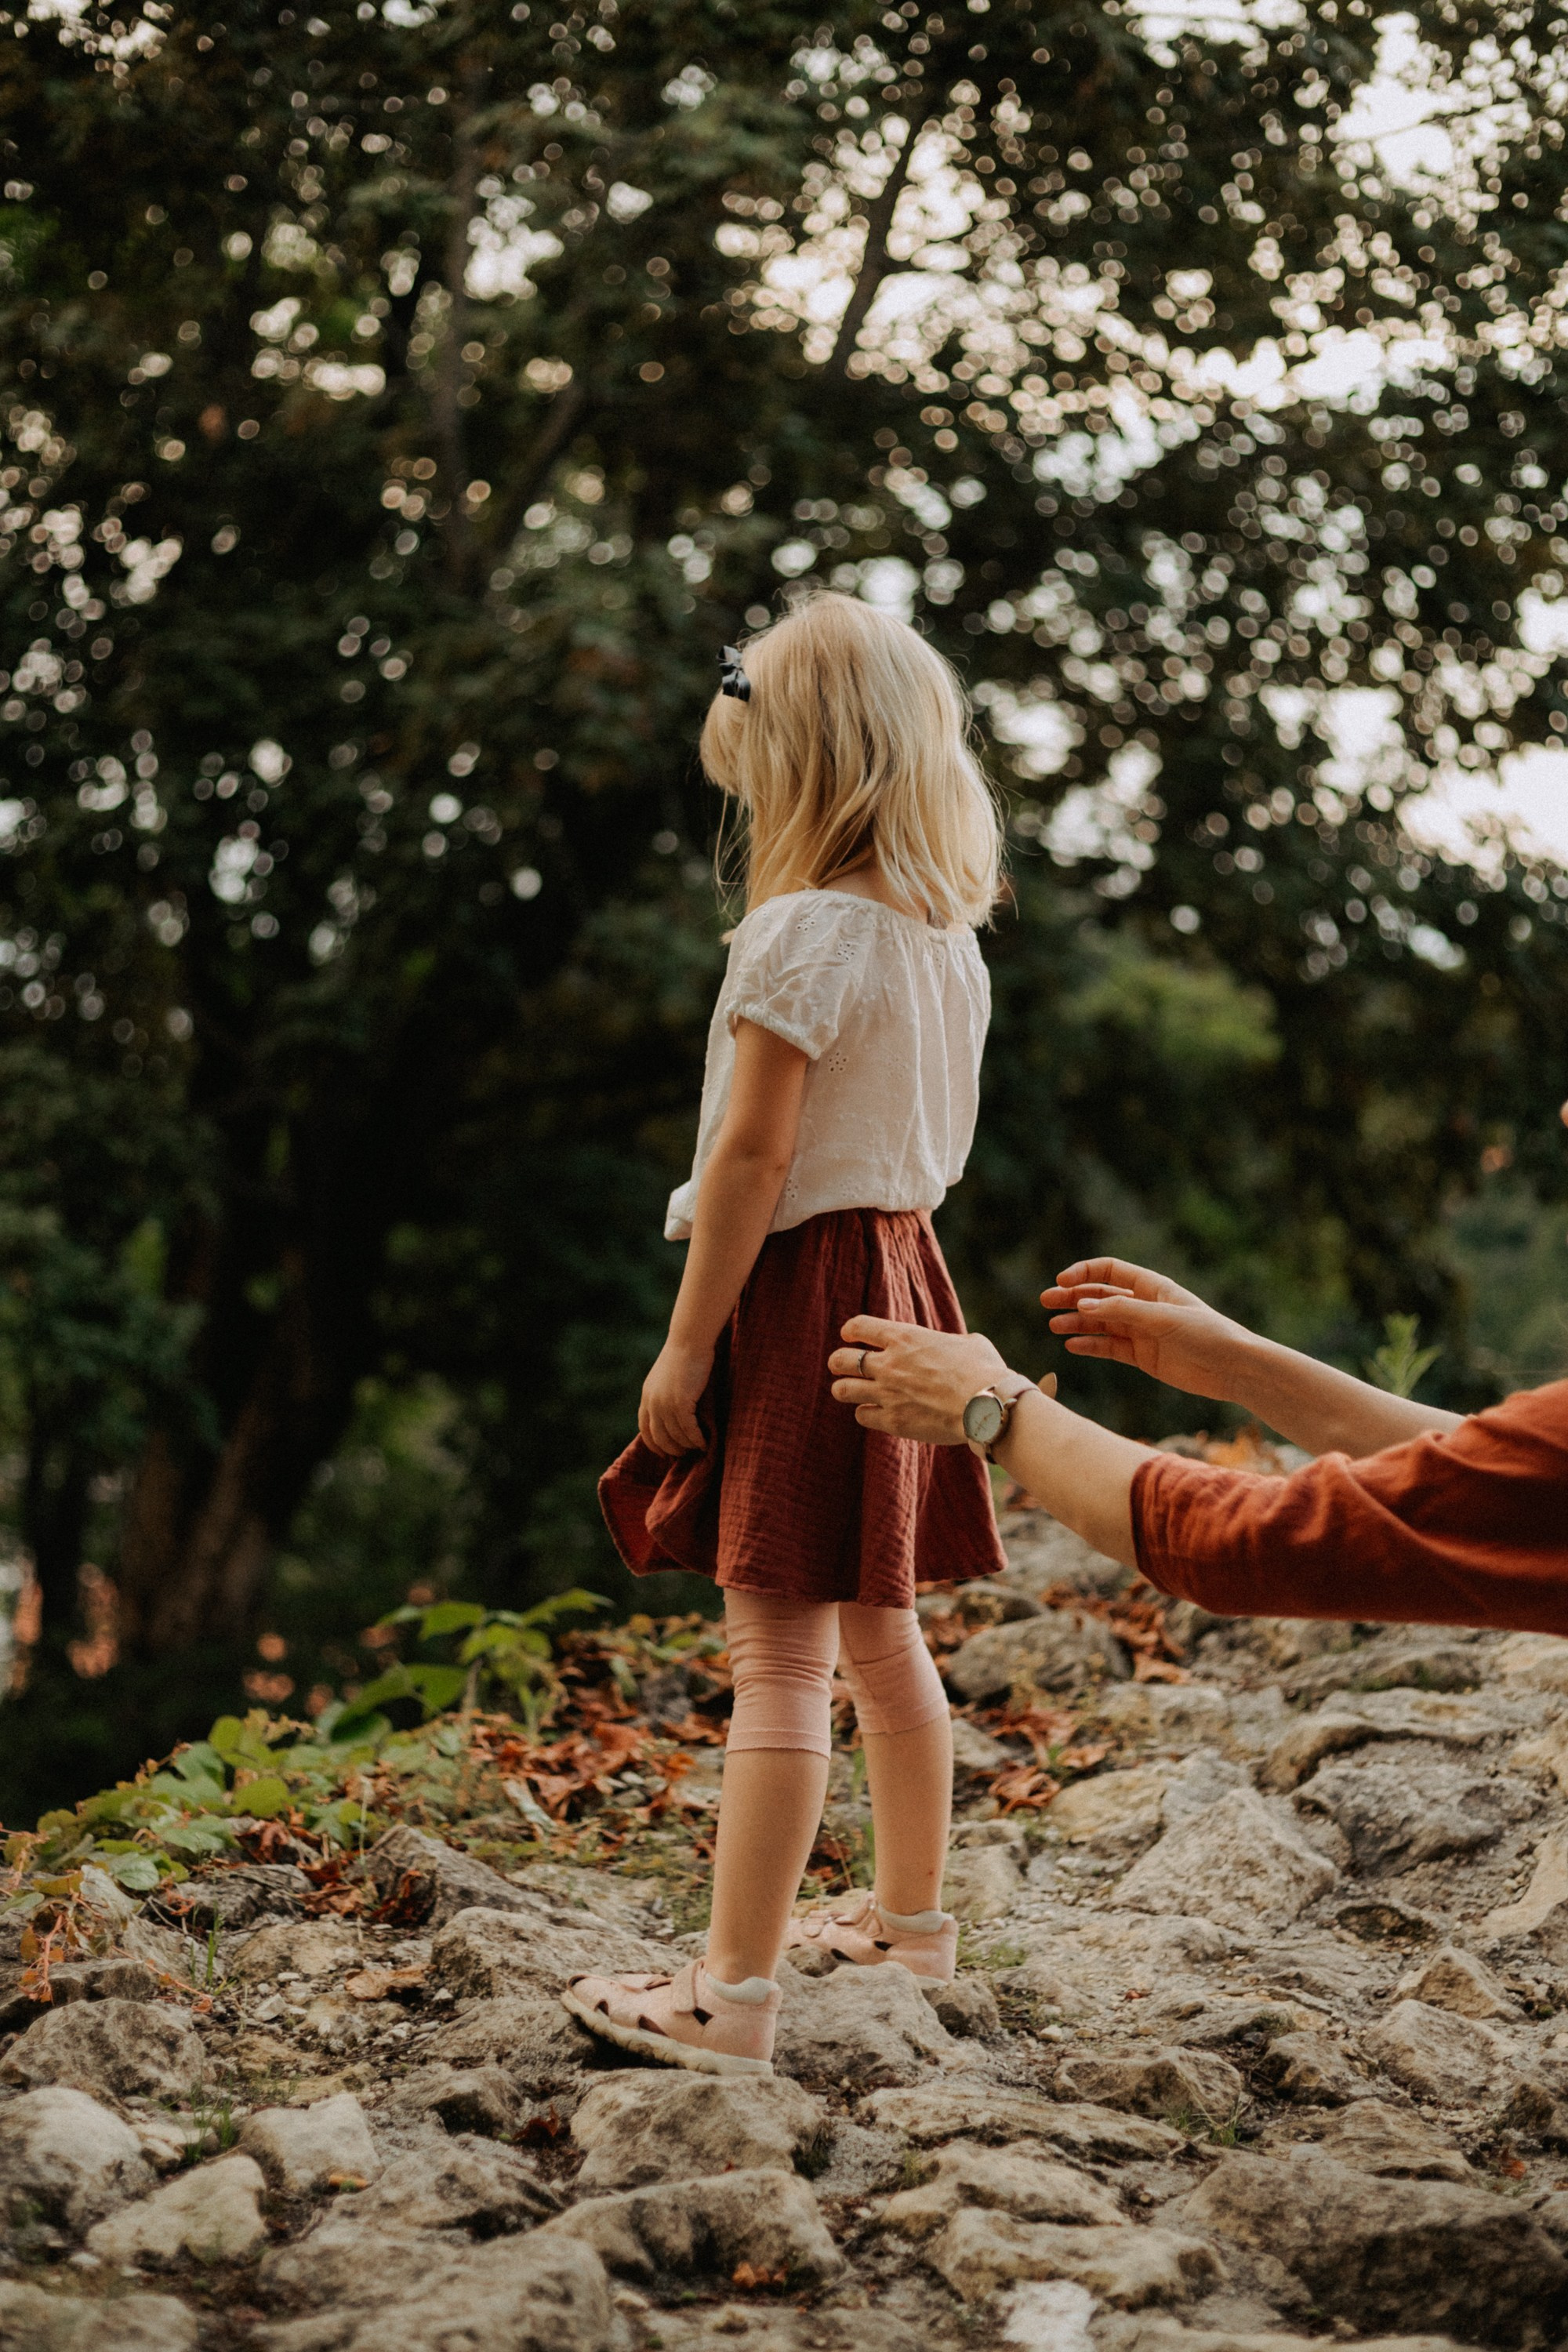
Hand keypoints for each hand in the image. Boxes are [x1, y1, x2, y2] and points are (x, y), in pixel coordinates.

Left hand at [639, 1339, 712, 1456]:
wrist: (689, 1342)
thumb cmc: (683, 1356)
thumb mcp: (665, 1377)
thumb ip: (664, 1394)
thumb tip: (672, 1412)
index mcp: (647, 1397)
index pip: (645, 1429)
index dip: (654, 1444)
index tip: (664, 1453)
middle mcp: (652, 1403)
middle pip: (659, 1437)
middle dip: (672, 1449)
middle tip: (685, 1454)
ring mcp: (665, 1405)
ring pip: (676, 1436)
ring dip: (688, 1446)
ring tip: (698, 1448)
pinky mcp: (680, 1404)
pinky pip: (688, 1430)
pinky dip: (697, 1439)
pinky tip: (705, 1443)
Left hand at [828, 1316, 1010, 1442]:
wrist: (986, 1405)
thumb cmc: (984, 1371)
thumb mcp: (969, 1343)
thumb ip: (949, 1343)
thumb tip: (954, 1348)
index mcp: (905, 1337)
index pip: (860, 1326)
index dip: (850, 1330)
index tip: (849, 1335)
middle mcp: (889, 1364)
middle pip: (840, 1360)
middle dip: (837, 1362)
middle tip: (841, 1366)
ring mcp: (887, 1394)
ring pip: (843, 1390)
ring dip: (845, 1389)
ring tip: (851, 1390)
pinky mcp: (893, 1421)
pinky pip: (862, 1416)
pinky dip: (866, 1413)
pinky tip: (876, 1412)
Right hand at [1041, 1257, 1252, 1400]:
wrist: (1233, 1369)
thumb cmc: (1206, 1334)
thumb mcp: (1162, 1318)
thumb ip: (1122, 1311)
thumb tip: (1083, 1306)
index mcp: (1152, 1287)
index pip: (1110, 1272)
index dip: (1084, 1273)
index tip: (1062, 1282)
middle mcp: (1144, 1306)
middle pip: (1100, 1297)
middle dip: (1073, 1298)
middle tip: (1046, 1302)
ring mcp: (1142, 1332)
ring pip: (1101, 1323)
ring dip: (1077, 1323)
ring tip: (1055, 1326)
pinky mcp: (1143, 1356)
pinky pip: (1110, 1347)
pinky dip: (1091, 1345)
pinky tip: (1073, 1346)